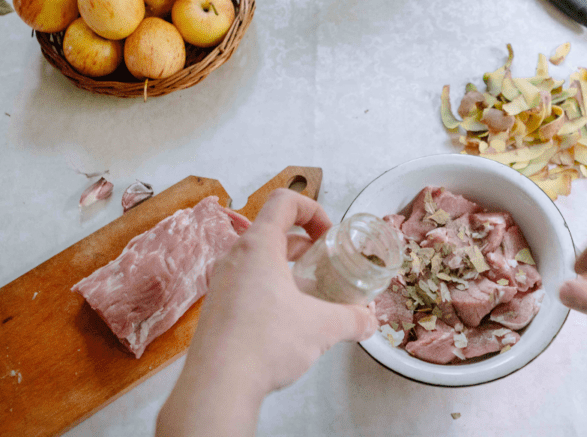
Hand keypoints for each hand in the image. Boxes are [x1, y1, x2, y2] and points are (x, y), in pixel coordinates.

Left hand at [157, 189, 377, 436]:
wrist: (217, 385)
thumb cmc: (264, 343)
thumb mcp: (322, 327)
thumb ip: (352, 319)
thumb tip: (369, 321)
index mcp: (258, 246)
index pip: (284, 201)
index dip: (313, 209)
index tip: (330, 235)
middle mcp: (235, 258)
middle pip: (271, 230)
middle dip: (304, 244)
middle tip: (326, 262)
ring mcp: (222, 283)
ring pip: (258, 259)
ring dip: (287, 268)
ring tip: (310, 292)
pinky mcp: (216, 308)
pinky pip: (245, 283)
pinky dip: (269, 289)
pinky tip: (287, 319)